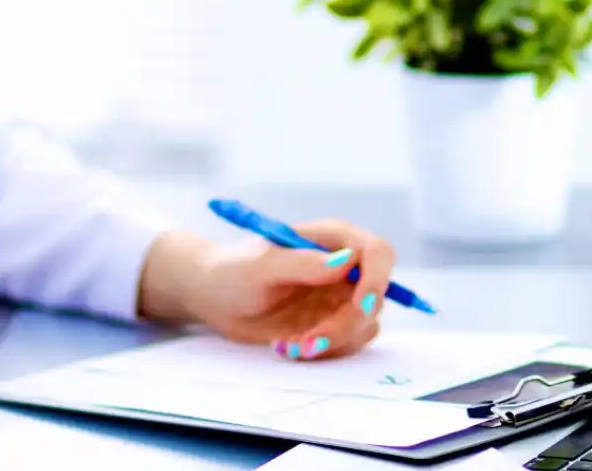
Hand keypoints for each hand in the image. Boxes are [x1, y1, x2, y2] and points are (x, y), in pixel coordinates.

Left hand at [138, 220, 396, 359]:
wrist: (213, 297)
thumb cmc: (232, 271)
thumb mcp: (261, 266)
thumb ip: (303, 263)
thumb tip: (346, 262)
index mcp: (333, 240)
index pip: (378, 253)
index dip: (378, 279)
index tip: (359, 307)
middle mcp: (345, 267)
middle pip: (375, 298)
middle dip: (345, 326)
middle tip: (307, 342)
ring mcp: (340, 297)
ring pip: (365, 326)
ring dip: (332, 343)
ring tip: (289, 346)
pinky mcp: (332, 322)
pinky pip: (347, 343)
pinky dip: (322, 352)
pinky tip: (287, 346)